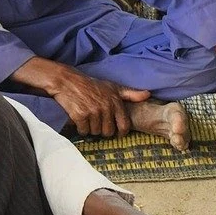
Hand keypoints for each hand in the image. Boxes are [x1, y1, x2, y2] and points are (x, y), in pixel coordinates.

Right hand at [12, 56, 147, 138]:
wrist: (68, 81)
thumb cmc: (92, 85)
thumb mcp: (113, 87)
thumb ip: (131, 93)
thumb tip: (148, 94)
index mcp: (115, 101)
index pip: (124, 125)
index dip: (121, 132)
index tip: (116, 133)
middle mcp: (106, 107)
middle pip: (108, 132)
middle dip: (103, 130)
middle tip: (97, 122)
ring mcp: (93, 112)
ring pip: (95, 132)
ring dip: (91, 128)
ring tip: (88, 118)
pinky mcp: (80, 115)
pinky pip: (83, 131)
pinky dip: (81, 128)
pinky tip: (79, 119)